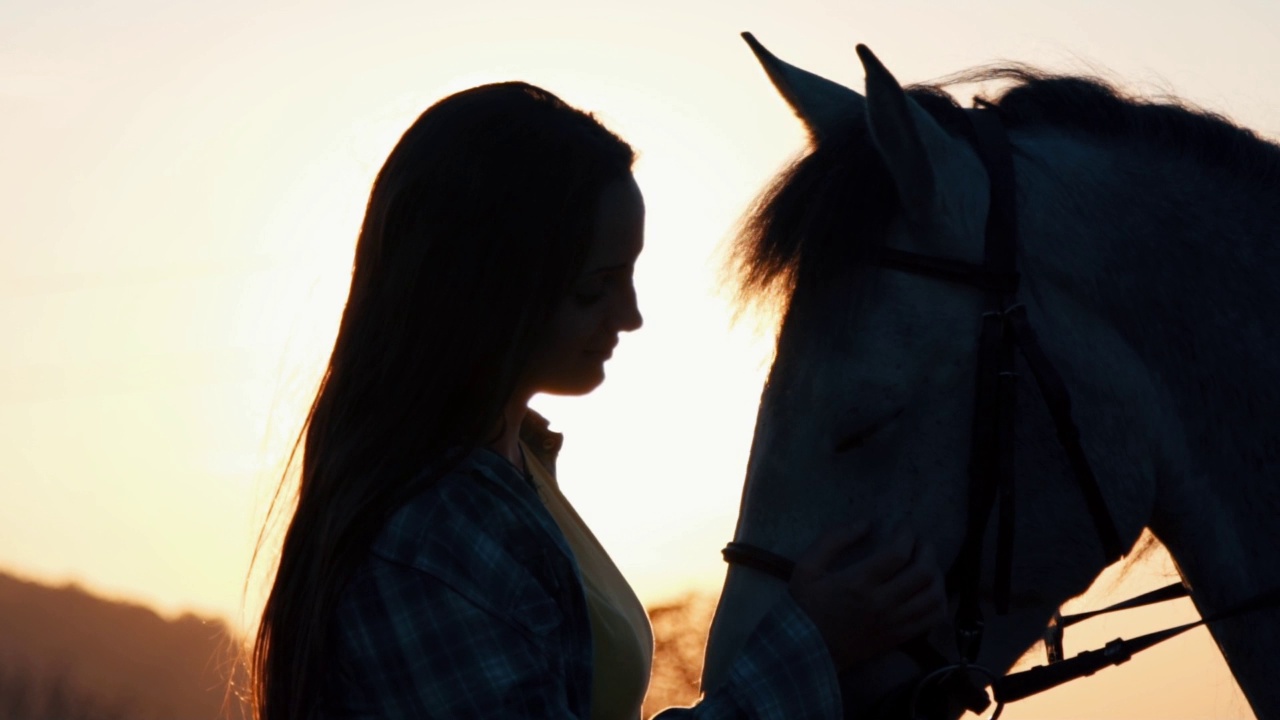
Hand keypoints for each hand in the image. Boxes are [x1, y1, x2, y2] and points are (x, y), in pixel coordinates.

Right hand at [788, 521, 947, 670]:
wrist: (806, 649)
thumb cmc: (806, 605)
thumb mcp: (807, 566)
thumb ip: (833, 540)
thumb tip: (865, 523)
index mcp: (858, 583)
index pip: (898, 554)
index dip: (907, 534)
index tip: (904, 527)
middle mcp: (882, 603)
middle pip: (923, 573)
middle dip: (927, 551)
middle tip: (920, 543)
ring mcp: (894, 622)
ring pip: (933, 596)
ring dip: (937, 575)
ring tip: (927, 565)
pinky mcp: (899, 637)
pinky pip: (932, 619)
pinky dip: (939, 601)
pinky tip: (930, 591)